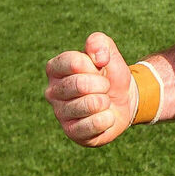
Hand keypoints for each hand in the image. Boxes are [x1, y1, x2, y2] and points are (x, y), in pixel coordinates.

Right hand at [44, 32, 135, 146]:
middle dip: (102, 84)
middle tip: (104, 87)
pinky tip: (105, 116)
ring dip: (105, 102)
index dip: (94, 65)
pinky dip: (107, 119)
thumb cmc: (109, 74)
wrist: (123, 100)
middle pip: (80, 85)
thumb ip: (100, 43)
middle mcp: (52, 91)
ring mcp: (60, 113)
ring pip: (90, 105)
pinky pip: (94, 124)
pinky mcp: (71, 132)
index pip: (74, 62)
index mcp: (55, 68)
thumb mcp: (108, 52)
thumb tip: (97, 57)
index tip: (99, 68)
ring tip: (103, 101)